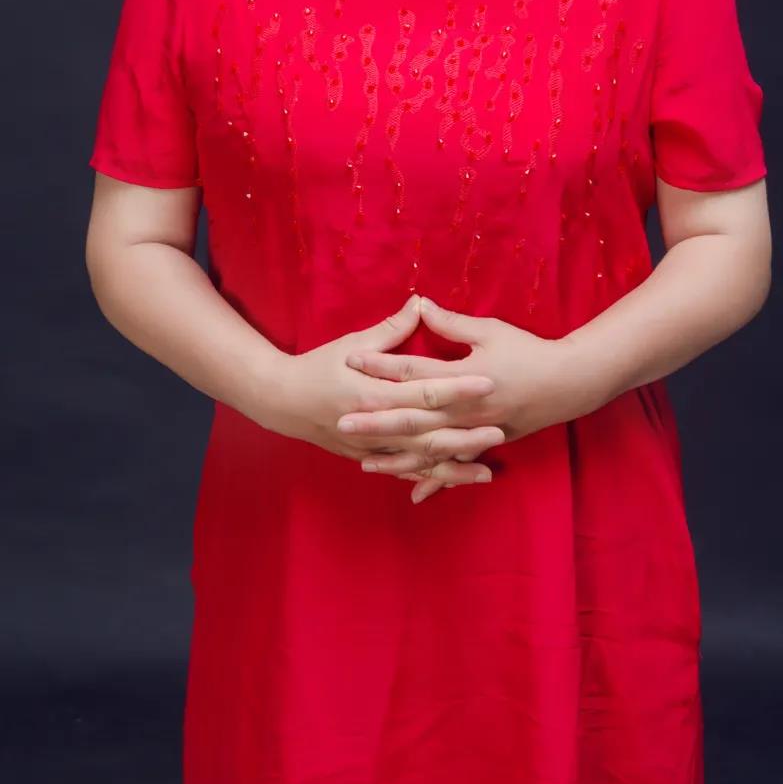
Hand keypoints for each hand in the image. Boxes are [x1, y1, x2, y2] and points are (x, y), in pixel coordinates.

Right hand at [267, 294, 505, 485]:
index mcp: (374, 393)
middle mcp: (375, 425)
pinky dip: (429, 478)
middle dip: (465, 435)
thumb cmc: (318, 366)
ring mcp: (371, 447)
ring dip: (454, 466)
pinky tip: (453, 481)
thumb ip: (391, 329)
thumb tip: (421, 302)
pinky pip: (404, 472)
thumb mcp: (353, 344)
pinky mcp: (367, 457)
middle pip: (428, 433)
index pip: (424, 391)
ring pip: (419, 462)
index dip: (458, 388)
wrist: (281, 401)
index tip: (487, 383)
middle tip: (500, 432)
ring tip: (487, 471)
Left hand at [337, 295, 578, 502]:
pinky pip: (455, 466)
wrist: (568, 384)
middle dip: (375, 421)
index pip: (413, 370)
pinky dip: (435, 480)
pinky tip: (412, 492)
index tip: (351, 359)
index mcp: (463, 378)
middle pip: (413, 416)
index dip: (381, 364)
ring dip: (396, 456)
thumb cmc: (528, 352)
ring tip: (363, 461)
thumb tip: (419, 304)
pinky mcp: (485, 445)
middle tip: (341, 422)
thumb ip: (451, 323)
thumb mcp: (490, 331)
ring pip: (429, 449)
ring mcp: (475, 432)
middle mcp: (466, 410)